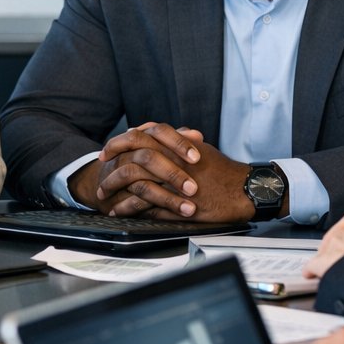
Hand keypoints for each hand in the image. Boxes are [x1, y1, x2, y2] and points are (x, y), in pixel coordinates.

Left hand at [74, 124, 258, 221]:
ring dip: (115, 188)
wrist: (242, 189)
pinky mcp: (173, 200)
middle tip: (100, 172)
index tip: (107, 150)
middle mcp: (169, 158)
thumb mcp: (200, 149)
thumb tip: (172, 133)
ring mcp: (170, 179)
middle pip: (129, 156)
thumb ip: (182, 141)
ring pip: (132, 179)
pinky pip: (142, 203)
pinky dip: (127, 207)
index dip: (119, 142)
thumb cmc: (223, 171)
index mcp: (174, 144)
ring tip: (105, 196)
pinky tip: (119, 211)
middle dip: (110, 165)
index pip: (138, 135)